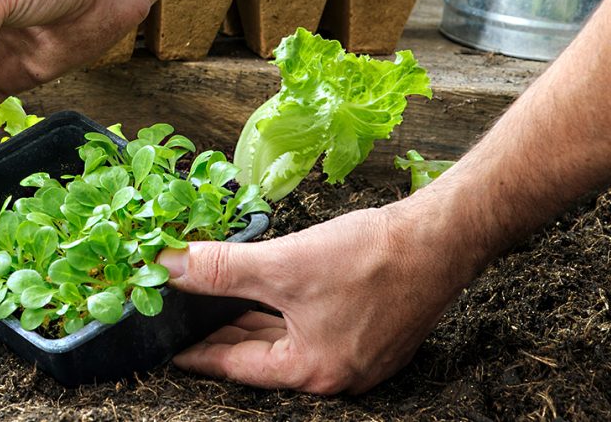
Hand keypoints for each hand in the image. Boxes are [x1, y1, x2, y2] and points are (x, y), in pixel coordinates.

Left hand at [157, 202, 478, 393]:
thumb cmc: (371, 259)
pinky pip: (311, 326)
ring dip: (252, 319)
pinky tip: (265, 290)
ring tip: (216, 304)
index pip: (237, 365)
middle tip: (185, 319)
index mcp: (312, 370)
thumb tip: (169, 267)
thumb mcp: (283, 265)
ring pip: (287, 339)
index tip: (169, 345)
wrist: (441, 238)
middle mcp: (336, 373)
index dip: (199, 351)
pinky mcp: (372, 331)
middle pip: (262, 355)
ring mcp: (357, 355)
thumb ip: (221, 270)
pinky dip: (283, 311)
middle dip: (223, 334)